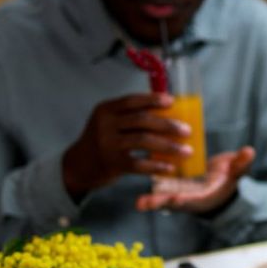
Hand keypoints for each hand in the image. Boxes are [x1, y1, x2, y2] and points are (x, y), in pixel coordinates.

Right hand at [62, 93, 190, 199]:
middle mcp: (105, 124)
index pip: (132, 100)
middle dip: (168, 125)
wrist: (79, 166)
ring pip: (144, 140)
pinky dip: (157, 165)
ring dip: (169, 146)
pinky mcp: (111, 163)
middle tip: (187, 131)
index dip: (153, 100)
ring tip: (186, 151)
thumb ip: (130, 116)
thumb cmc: (104, 141)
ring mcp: (107, 144)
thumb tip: (169, 113)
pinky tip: (170, 167)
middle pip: (142, 120)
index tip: (172, 102)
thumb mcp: (109, 123)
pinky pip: (139, 164)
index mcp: (106, 109)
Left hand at [135, 147, 255, 213]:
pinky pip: (158, 183)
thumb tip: (249, 151)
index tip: (178, 199)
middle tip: (147, 206)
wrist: (215, 182)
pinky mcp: (169, 184)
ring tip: (140, 203)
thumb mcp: (235, 172)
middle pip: (174, 204)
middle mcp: (189, 198)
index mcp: (204, 197)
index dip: (187, 200)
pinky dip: (150, 184)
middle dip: (162, 205)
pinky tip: (138, 175)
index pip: (195, 200)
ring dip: (151, 201)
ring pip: (163, 197)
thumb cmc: (226, 179)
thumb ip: (240, 163)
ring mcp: (177, 192)